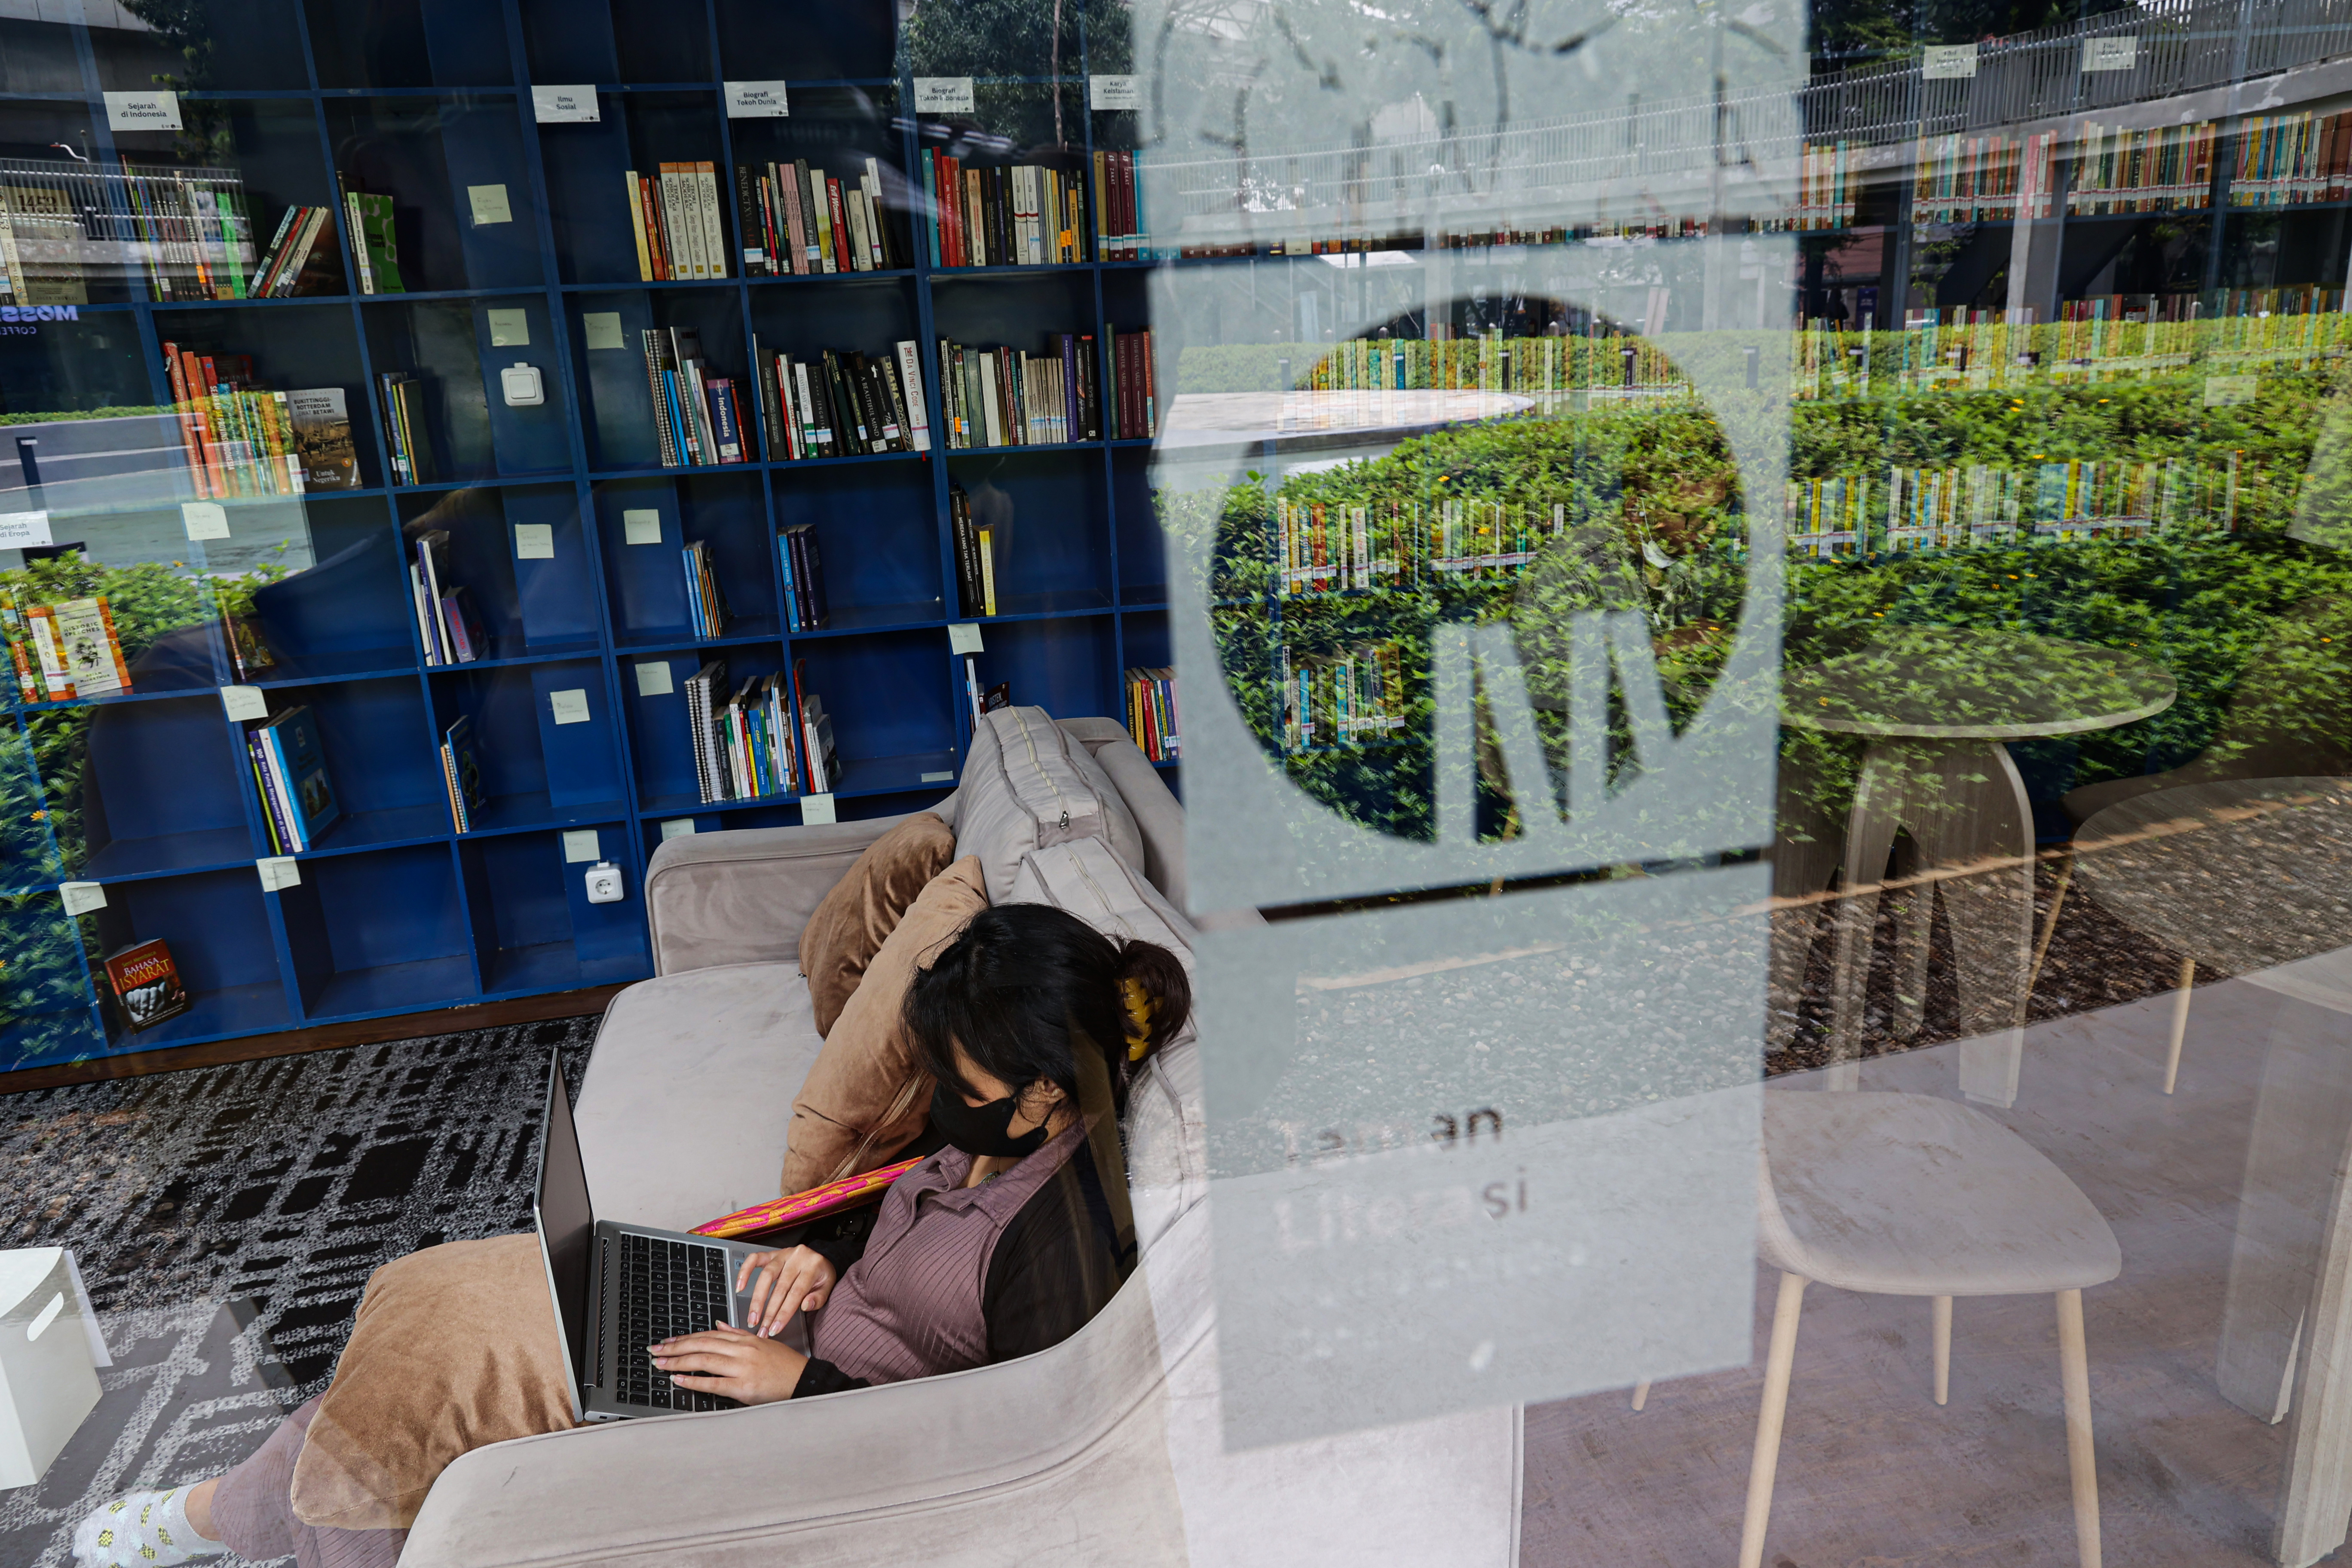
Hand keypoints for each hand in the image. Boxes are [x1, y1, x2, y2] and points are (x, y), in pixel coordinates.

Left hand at [650, 1322, 808, 1405]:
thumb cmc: (784, 1364)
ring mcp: (743, 1367)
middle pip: (702, 1345)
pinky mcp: (744, 1386)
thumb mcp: (762, 1342)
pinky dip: (695, 1381)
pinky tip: (679, 1379)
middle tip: (655, 1351)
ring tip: (661, 1364)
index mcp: (745, 1339)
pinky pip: (714, 1383)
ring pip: (705, 1360)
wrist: (804, 1380)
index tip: (667, 1341)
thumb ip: (738, 1333)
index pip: (708, 1335)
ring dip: (679, 1362)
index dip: (685, 1337)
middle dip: (675, 1348)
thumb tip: (718, 1324)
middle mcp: (742, 1350)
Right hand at [735, 1245, 838, 1336]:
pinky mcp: (772, 1253)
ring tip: (752, 1317)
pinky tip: (739, 1286)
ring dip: (757, 1299)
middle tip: (762, 1330)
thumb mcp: (828, 1286)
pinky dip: (745, 1271)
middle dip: (769, 1312)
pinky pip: (755, 1258)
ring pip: (766, 1276)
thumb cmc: (822, 1275)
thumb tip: (805, 1305)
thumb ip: (819, 1298)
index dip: (784, 1313)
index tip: (775, 1329)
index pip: (796, 1293)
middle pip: (779, 1288)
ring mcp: (783, 1254)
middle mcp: (797, 1257)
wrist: (821, 1257)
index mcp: (812, 1266)